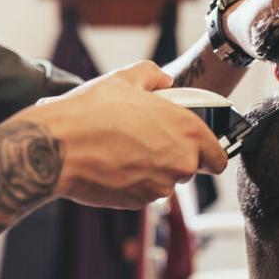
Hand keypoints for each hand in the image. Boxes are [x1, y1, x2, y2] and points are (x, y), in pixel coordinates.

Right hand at [39, 61, 227, 208]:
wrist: (59, 147)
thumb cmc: (92, 112)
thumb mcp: (124, 78)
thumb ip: (152, 75)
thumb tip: (162, 79)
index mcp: (187, 130)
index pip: (218, 156)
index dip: (209, 153)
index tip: (198, 150)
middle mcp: (180, 162)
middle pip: (189, 168)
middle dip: (172, 156)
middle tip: (145, 139)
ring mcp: (160, 186)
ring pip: (164, 181)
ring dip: (150, 169)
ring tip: (122, 148)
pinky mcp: (138, 202)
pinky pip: (142, 192)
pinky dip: (132, 181)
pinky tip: (112, 163)